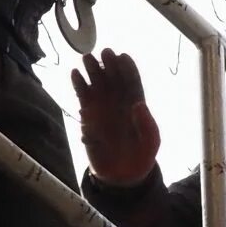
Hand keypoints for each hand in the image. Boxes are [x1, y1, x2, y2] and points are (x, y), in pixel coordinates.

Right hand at [71, 49, 160, 183]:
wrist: (121, 174)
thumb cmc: (141, 155)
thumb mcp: (150, 142)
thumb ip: (146, 124)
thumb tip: (139, 104)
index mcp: (137, 104)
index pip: (133, 82)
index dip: (128, 69)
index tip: (123, 57)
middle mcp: (120, 101)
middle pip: (114, 78)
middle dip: (110, 64)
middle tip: (104, 52)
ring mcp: (103, 106)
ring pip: (97, 83)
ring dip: (93, 69)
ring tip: (87, 57)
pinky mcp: (88, 114)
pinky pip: (83, 95)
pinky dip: (79, 84)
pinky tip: (75, 73)